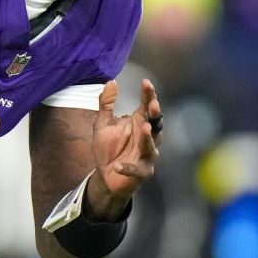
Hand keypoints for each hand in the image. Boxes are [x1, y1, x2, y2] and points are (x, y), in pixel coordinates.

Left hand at [87, 79, 161, 219]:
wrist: (105, 175)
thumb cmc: (107, 147)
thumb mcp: (102, 123)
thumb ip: (106, 103)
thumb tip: (111, 81)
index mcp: (139, 121)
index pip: (147, 105)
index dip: (148, 94)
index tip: (146, 82)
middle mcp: (147, 136)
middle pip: (155, 123)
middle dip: (155, 114)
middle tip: (152, 104)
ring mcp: (147, 154)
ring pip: (151, 145)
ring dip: (147, 137)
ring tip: (143, 127)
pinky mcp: (143, 172)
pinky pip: (138, 169)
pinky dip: (128, 168)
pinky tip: (118, 166)